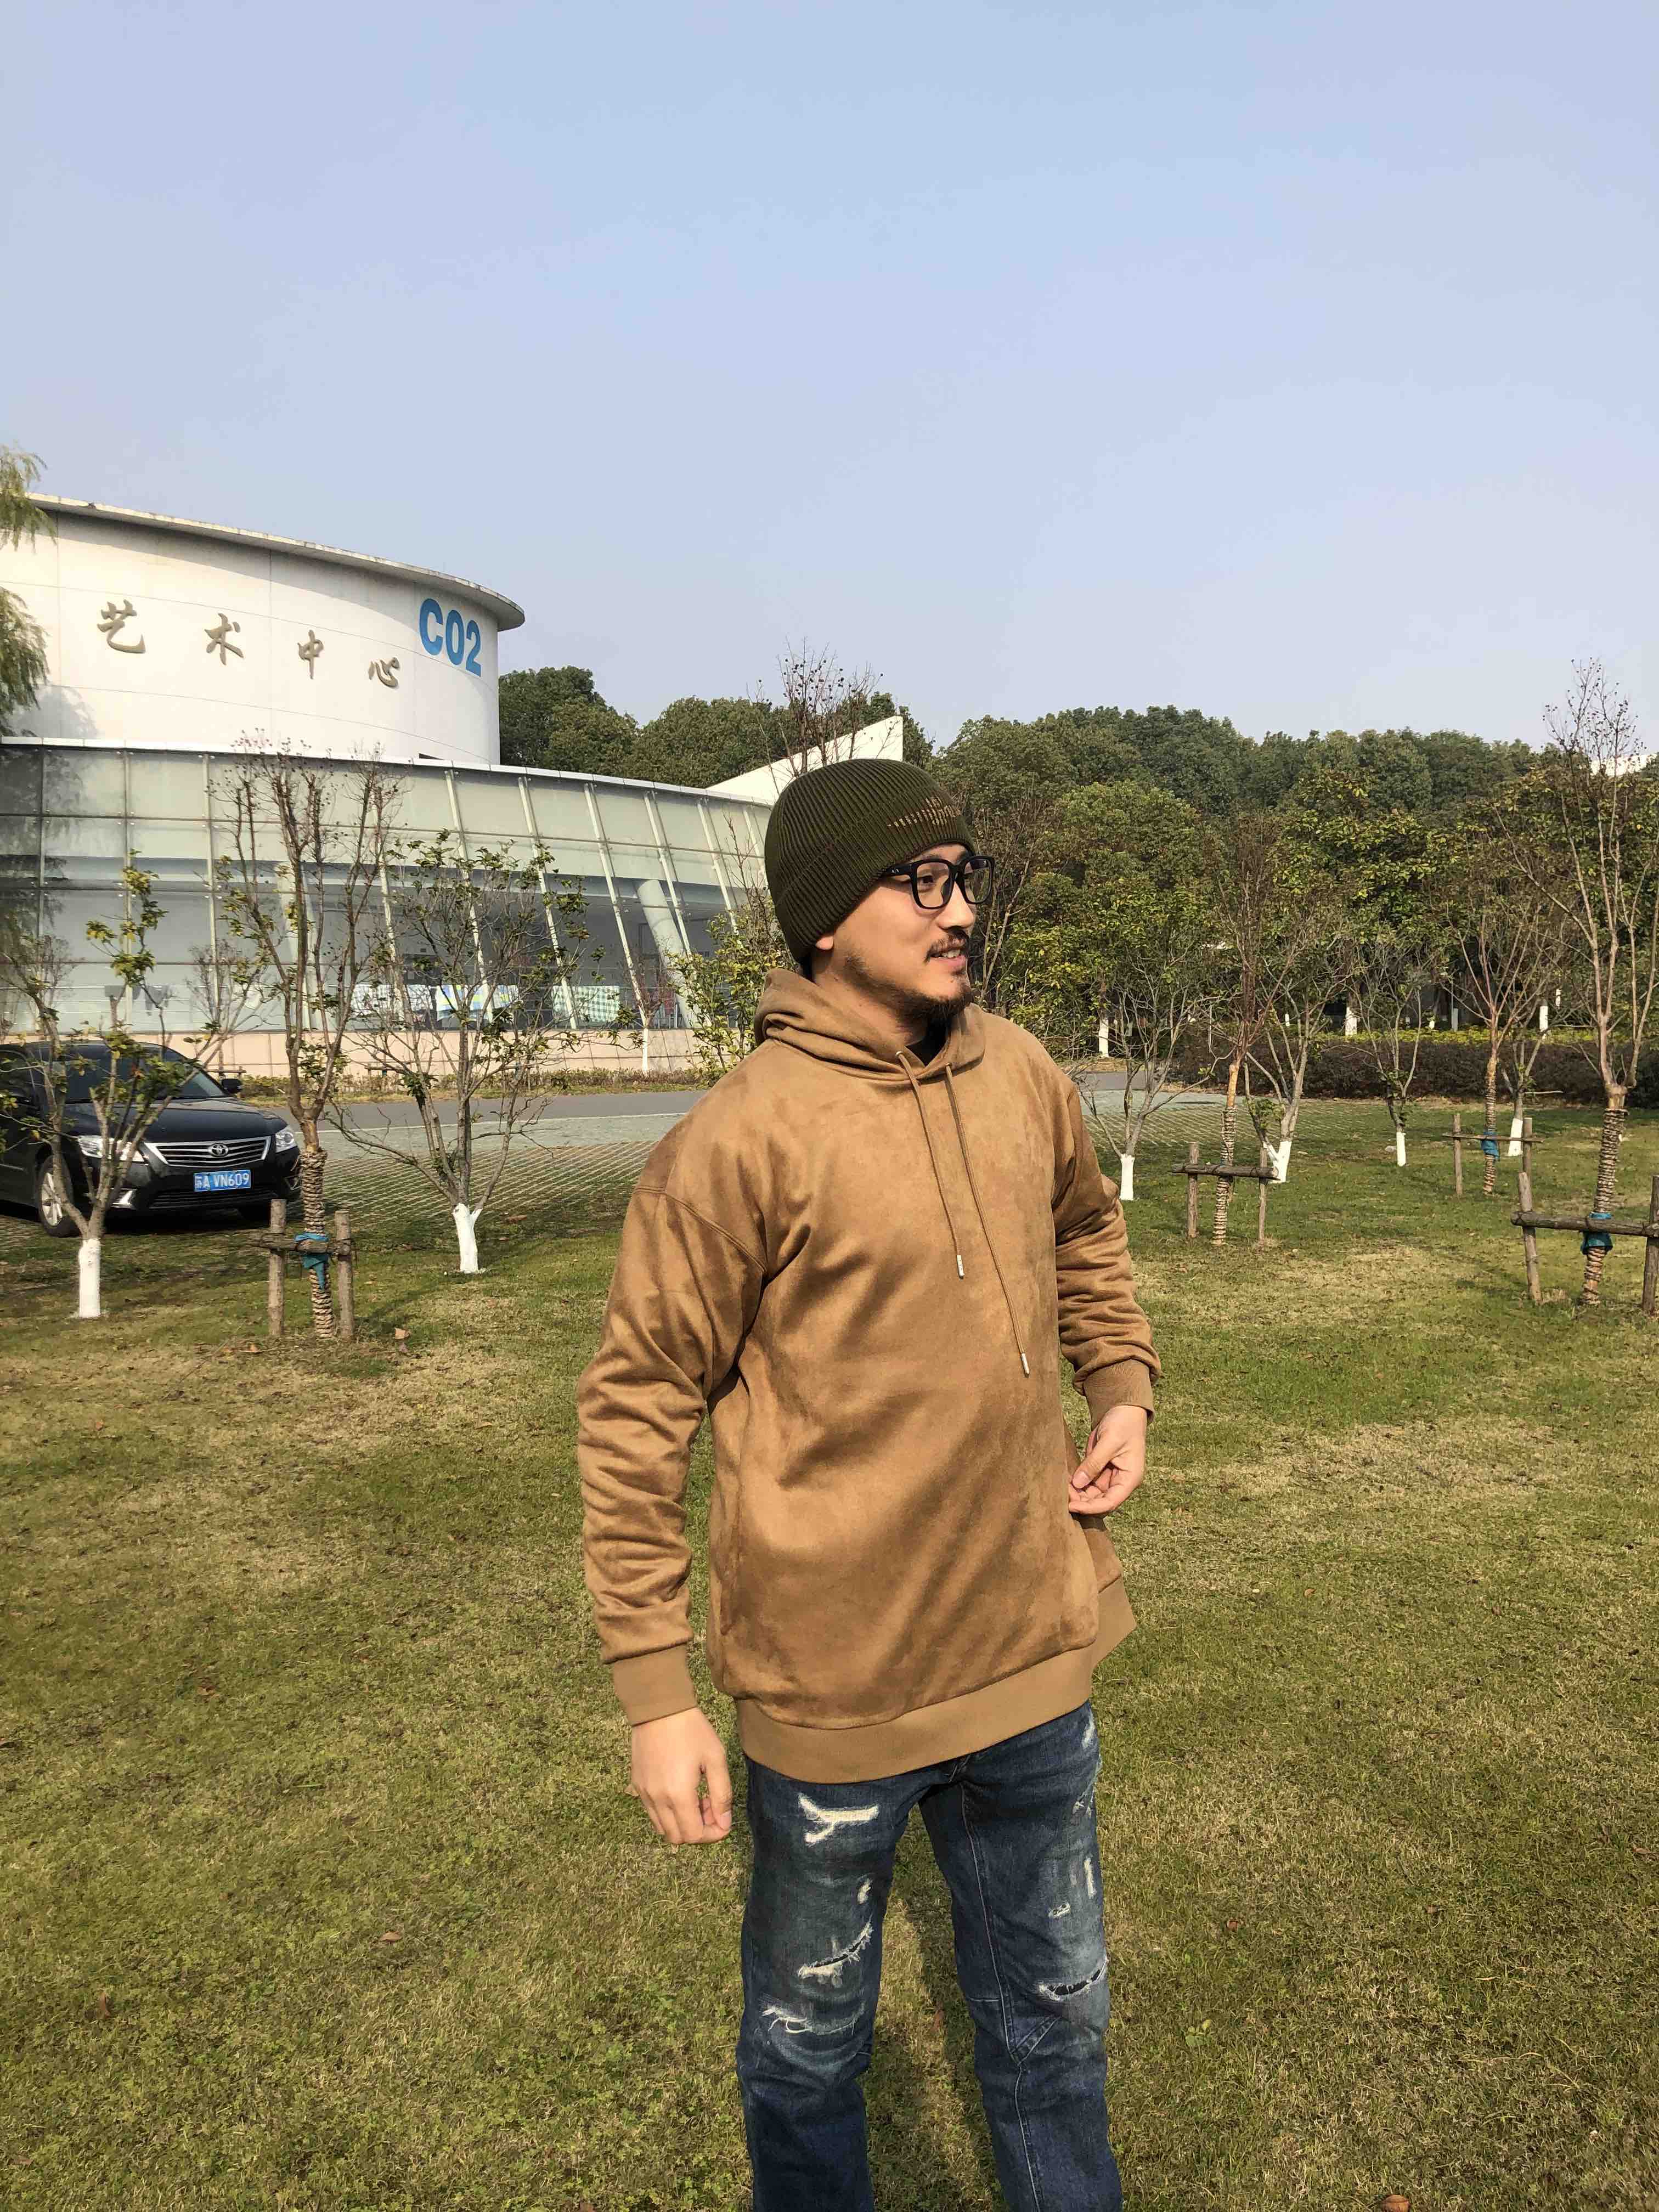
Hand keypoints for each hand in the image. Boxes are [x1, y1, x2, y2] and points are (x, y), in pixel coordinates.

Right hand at [626, 1707, 732, 1845]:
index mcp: (678, 1795)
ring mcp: (644, 1793)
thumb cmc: (692, 1730)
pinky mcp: (637, 1785)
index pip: (694, 1835)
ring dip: (682, 1823)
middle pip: (678, 1837)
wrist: (659, 1707)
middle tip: (709, 1805)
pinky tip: (679, 1791)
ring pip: (663, 1828)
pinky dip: (668, 1813)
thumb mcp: (715, 1758)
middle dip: (698, 1830)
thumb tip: (725, 1823)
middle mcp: (657, 1800)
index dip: (713, 1833)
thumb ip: (722, 1794)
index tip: (723, 1818)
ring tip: (695, 1798)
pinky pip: (652, 1813)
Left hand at [1068, 1404, 1147, 1516]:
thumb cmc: (1124, 1424)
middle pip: (1099, 1501)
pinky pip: (1086, 1482)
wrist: (1124, 1411)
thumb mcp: (1109, 1442)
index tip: (1072, 1506)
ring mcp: (1109, 1477)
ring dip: (1076, 1493)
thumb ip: (1094, 1463)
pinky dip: (1075, 1483)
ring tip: (1061, 1486)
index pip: (1110, 1502)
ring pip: (1091, 1494)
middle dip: (1081, 1501)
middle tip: (1062, 1493)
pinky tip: (1064, 1479)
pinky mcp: (1099, 1470)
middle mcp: (1120, 1482)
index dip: (1091, 1507)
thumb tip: (1078, 1483)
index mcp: (1130, 1479)